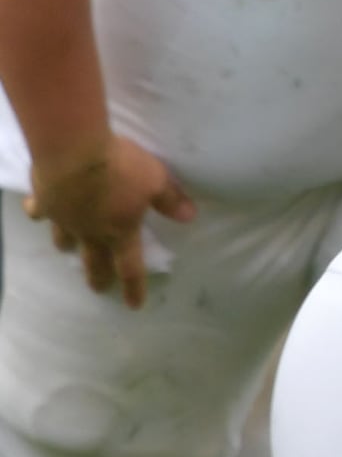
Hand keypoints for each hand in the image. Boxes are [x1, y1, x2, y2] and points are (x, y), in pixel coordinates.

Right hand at [24, 134, 195, 307]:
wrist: (74, 151)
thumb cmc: (121, 168)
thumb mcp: (156, 181)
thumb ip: (170, 200)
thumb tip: (189, 217)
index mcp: (119, 231)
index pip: (130, 267)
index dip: (134, 287)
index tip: (134, 305)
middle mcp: (89, 231)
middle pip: (94, 261)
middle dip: (98, 277)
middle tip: (99, 289)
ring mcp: (63, 218)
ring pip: (65, 240)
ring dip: (69, 246)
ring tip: (68, 250)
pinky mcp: (43, 201)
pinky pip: (40, 211)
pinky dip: (40, 211)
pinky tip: (38, 209)